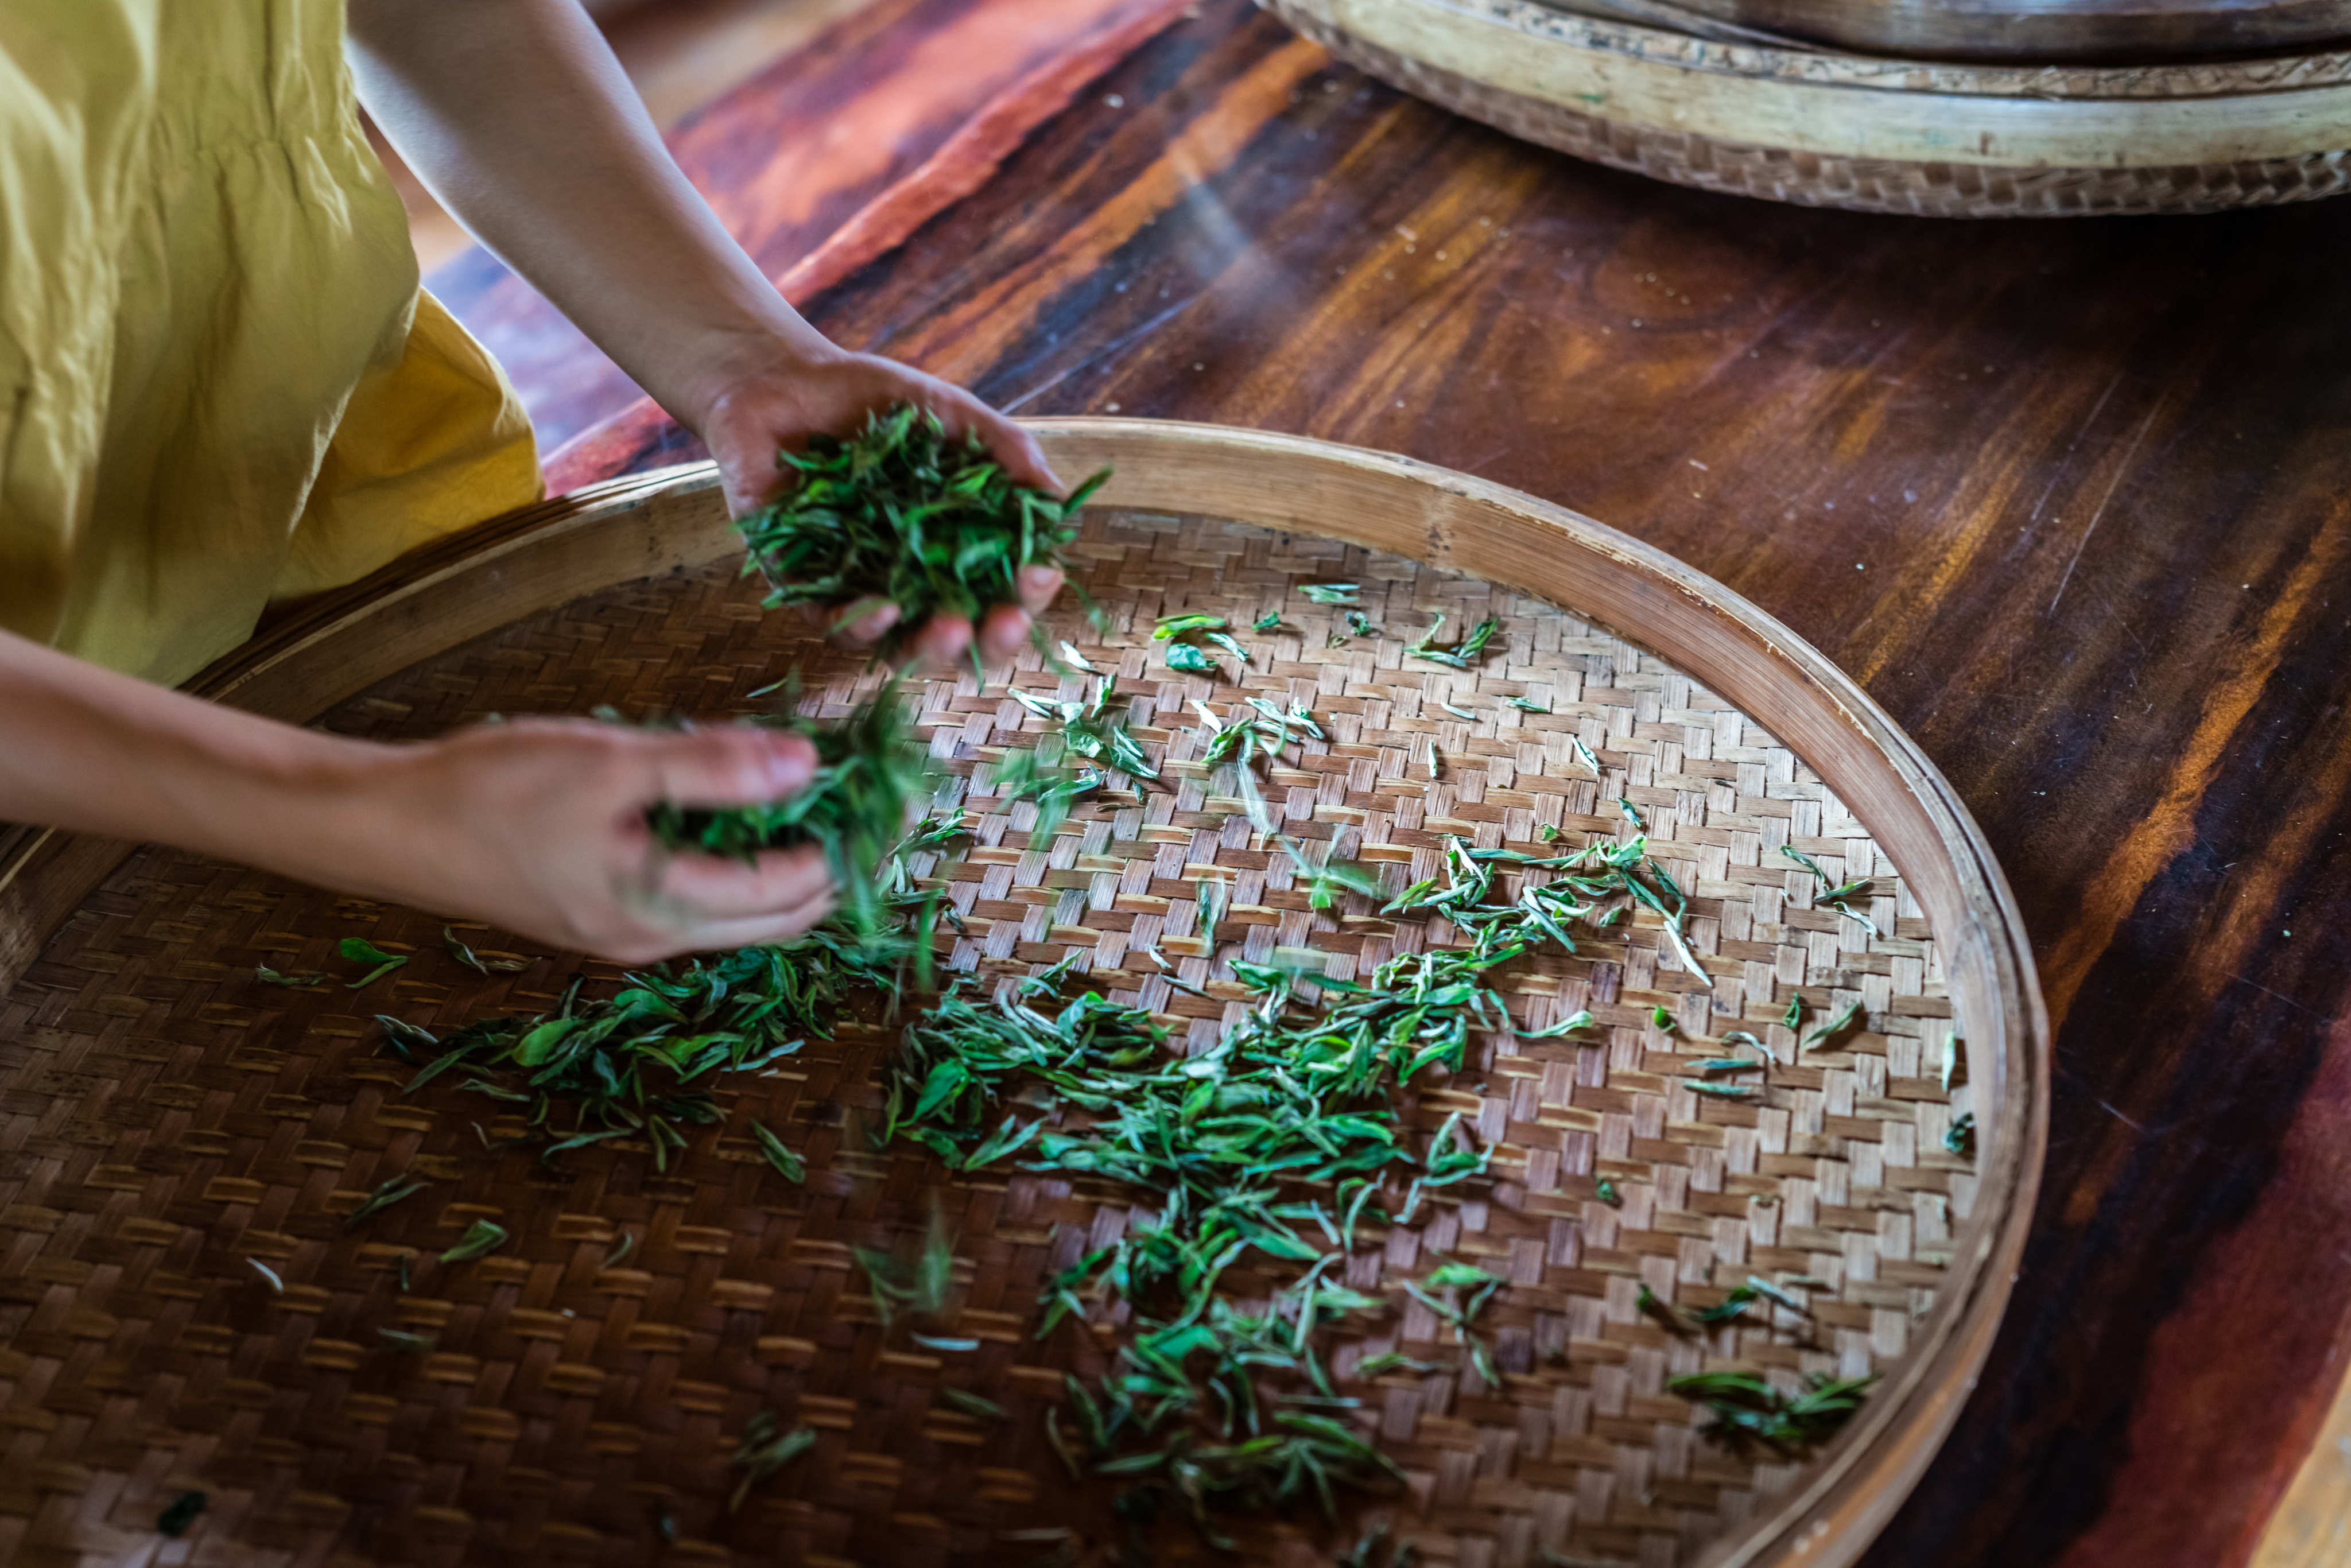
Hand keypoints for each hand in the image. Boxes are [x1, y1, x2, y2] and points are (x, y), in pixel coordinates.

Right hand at [339, 719, 836, 962]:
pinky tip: (736, 807)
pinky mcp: (600, 909)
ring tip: (818, 799)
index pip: (787, 892)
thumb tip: (805, 765)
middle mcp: (650, 938)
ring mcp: (623, 930)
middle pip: (774, 917)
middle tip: (869, 804)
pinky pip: (694, 894)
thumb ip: (710, 766)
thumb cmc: (487, 790)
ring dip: (783, 864)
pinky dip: (732, 858)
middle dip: (829, 866)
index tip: (886, 796)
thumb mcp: (609, 764)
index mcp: (659, 911)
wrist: (382, 825)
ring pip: (735, 909)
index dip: (845, 846)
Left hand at [689, 341, 1066, 668]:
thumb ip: (1003, 449)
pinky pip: (833, 623)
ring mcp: (860, 586)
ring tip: (951, 628)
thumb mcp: (947, 413)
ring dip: (930, 643)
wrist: (780, 379)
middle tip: (1003, 623)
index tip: (1041, 576)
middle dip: (989, 638)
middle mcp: (912, 578)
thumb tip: (1058, 500)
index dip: (1027, 594)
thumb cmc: (870, 400)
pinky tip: (884, 608)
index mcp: (955, 545)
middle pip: (962, 633)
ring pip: (900, 642)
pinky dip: (860, 624)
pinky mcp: (803, 586)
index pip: (1003, 589)